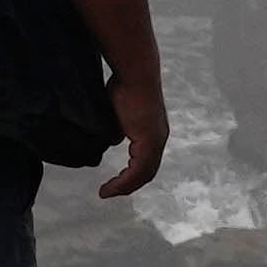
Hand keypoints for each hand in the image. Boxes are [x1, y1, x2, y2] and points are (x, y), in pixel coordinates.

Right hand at [93, 69, 171, 206]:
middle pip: (146, 172)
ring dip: (125, 186)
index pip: (144, 163)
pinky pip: (139, 169)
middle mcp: (158, 139)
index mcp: (152, 133)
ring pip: (144, 173)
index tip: (112, 183)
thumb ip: (117, 129)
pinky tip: (113, 185)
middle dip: (127, 186)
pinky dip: (126, 181)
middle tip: (109, 192)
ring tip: (107, 192)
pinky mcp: (150, 139)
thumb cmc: (124, 86)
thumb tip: (113, 140)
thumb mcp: (117, 113)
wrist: (134, 73)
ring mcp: (156, 140)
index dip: (130, 176)